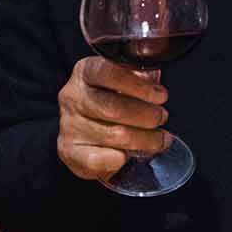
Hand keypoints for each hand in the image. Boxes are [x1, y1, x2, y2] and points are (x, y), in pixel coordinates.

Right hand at [56, 56, 170, 180]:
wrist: (87, 131)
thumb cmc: (112, 100)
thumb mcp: (126, 81)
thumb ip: (140, 77)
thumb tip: (153, 80)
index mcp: (85, 72)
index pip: (108, 73)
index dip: (138, 85)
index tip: (161, 95)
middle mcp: (73, 97)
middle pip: (113, 108)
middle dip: (147, 116)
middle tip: (162, 117)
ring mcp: (69, 125)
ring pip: (114, 135)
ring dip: (145, 140)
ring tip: (160, 139)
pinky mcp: (69, 151)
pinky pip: (99, 160)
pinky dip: (121, 159)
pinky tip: (130, 155)